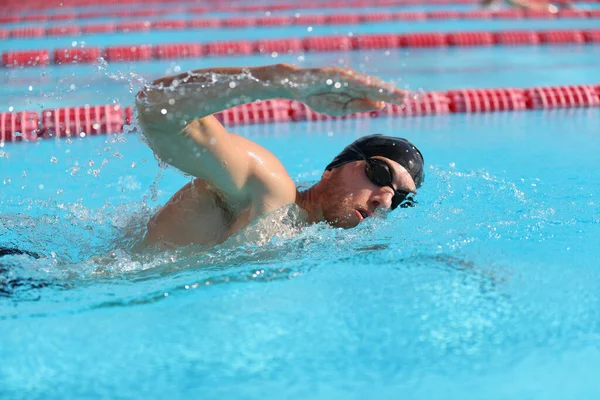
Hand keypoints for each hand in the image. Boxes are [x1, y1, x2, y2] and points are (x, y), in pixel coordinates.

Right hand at [282, 65, 406, 115]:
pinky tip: (374, 87)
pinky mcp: (336, 75)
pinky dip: (363, 84)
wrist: (298, 87)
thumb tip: (380, 104)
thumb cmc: (318, 97)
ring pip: (366, 83)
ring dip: (380, 88)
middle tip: (407, 98)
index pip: (375, 94)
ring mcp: (345, 77)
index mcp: (355, 91)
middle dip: (390, 93)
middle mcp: (353, 82)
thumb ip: (359, 106)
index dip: (389, 97)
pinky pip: (351, 80)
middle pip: (375, 87)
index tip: (404, 102)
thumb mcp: (340, 108)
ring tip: (394, 94)